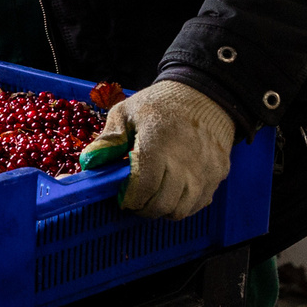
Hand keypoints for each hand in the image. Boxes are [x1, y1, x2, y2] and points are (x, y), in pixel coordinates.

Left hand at [87, 80, 237, 219]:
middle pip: (161, 205)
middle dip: (142, 208)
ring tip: (153, 195)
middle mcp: (185, 162)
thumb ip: (108, 139)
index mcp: (158, 144)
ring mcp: (204, 170)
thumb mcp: (127, 111)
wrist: (206, 95)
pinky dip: (183, 204)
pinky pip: (198, 204)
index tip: (121, 195)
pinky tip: (172, 191)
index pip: (143, 188)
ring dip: (163, 209)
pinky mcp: (217, 175)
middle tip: (134, 198)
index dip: (128, 199)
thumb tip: (89, 162)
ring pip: (180, 211)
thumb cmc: (162, 103)